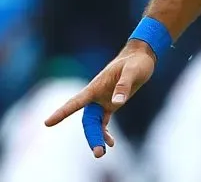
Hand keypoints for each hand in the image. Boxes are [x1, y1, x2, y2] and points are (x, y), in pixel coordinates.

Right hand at [43, 40, 155, 157]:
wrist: (141, 57)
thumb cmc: (136, 62)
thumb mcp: (132, 71)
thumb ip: (124, 86)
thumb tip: (117, 103)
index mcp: (95, 86)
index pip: (76, 101)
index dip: (62, 112)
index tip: (47, 122)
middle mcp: (95, 96)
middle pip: (88, 120)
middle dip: (91, 136)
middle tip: (98, 153)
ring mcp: (102, 101)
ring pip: (94, 124)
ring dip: (97, 138)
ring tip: (101, 153)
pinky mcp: (111, 105)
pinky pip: (103, 122)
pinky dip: (105, 132)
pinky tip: (111, 143)